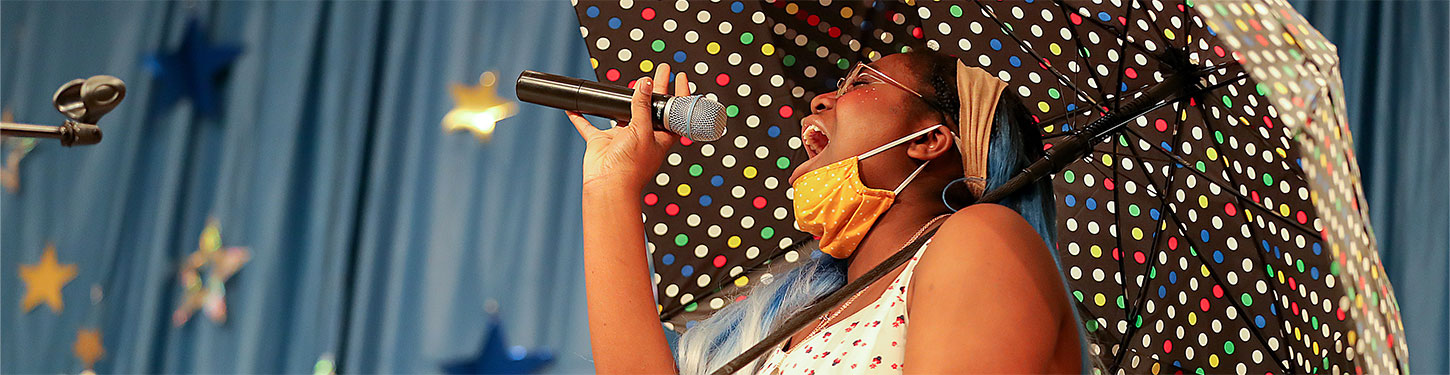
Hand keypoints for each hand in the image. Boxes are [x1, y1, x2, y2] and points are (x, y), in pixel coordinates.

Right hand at [568, 63, 690, 192]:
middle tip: (660, 70)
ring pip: (622, 114)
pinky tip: (575, 107)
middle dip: (654, 89)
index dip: (678, 94)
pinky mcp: (602, 142)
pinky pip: (589, 126)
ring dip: (623, 101)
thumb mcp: (642, 131)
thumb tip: (645, 84)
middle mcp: (642, 136)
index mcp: (660, 136)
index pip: (673, 111)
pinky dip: (581, 117)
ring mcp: (621, 138)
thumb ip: (643, 106)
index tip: (678, 76)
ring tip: (630, 83)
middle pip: (650, 107)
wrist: (609, 186)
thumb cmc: (632, 167)